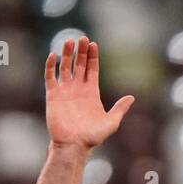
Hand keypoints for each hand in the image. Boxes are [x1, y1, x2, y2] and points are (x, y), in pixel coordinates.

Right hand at [45, 37, 134, 151]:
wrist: (73, 145)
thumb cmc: (92, 137)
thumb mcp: (111, 123)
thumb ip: (120, 109)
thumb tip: (131, 97)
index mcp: (91, 92)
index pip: (92, 69)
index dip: (92, 57)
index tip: (93, 44)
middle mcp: (78, 89)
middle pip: (79, 65)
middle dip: (81, 52)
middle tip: (82, 38)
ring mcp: (65, 91)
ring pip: (65, 67)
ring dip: (67, 54)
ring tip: (69, 42)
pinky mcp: (53, 95)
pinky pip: (50, 77)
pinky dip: (51, 66)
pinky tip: (53, 56)